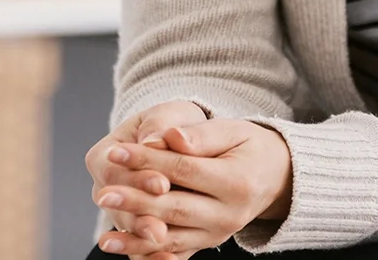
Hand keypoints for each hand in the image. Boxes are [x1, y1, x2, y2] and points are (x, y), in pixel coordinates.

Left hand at [93, 119, 292, 259]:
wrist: (274, 176)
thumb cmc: (248, 146)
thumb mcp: (232, 130)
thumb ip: (201, 134)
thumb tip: (169, 136)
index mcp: (235, 182)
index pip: (183, 170)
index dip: (148, 160)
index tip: (116, 151)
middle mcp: (228, 215)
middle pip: (174, 208)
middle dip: (135, 202)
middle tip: (103, 194)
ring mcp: (218, 234)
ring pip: (172, 238)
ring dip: (136, 238)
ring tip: (106, 238)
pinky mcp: (208, 244)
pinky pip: (176, 253)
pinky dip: (149, 254)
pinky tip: (125, 251)